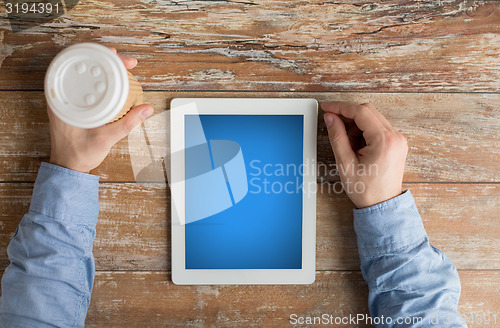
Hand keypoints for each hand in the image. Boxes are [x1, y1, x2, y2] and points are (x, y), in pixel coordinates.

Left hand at [48, 48, 153, 173]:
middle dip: (108, 60)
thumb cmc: (79, 154)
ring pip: (86, 75)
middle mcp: (62, 95)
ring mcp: (67, 99)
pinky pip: (86, 85)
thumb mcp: (106, 138)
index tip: (120, 58)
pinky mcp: (73, 104)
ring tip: (122, 67)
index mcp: (63, 99)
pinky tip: (112, 81)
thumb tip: (146, 109)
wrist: (68, 167)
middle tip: (128, 63)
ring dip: (105, 69)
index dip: (103, 58)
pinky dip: (101, 80)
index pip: (82, 67)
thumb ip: (127, 124)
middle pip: (85, 66)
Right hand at [322, 102, 407, 207]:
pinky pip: (378, 127)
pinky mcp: (396, 142)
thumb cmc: (367, 190)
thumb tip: (330, 118)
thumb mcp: (345, 163)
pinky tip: (356, 145)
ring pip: (372, 117)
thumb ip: (337, 137)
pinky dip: (363, 130)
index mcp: (384, 141)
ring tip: (347, 144)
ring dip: (355, 124)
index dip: (341, 107)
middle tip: (332, 122)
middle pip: (368, 111)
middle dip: (347, 115)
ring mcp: (398, 139)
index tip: (327, 107)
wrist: (383, 205)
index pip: (361, 112)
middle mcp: (395, 137)